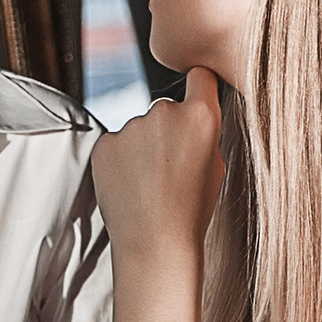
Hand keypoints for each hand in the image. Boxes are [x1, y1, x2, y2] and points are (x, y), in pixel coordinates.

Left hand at [93, 68, 223, 321]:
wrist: (156, 244)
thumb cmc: (191, 212)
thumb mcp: (216, 167)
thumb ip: (203, 133)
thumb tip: (192, 117)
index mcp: (201, 116)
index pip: (200, 76)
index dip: (198, 88)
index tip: (196, 98)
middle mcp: (164, 112)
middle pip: (167, 109)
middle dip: (167, 130)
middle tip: (170, 168)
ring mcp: (131, 126)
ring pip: (139, 129)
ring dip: (142, 148)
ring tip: (149, 185)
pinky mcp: (105, 142)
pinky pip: (116, 144)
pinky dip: (120, 161)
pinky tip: (131, 187)